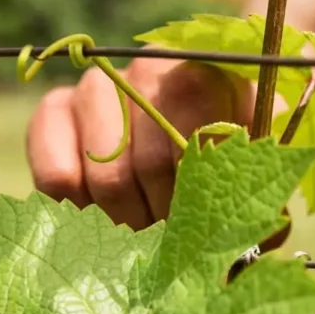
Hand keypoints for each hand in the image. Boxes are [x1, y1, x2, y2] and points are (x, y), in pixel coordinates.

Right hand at [27, 56, 252, 231]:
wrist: (166, 134)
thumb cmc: (220, 163)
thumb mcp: (252, 176)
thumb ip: (261, 201)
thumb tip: (256, 243)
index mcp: (210, 75)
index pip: (198, 140)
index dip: (196, 199)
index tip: (201, 231)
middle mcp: (151, 68)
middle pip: (152, 165)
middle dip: (165, 222)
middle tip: (172, 245)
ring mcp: (98, 86)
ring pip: (107, 177)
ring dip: (127, 225)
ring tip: (141, 238)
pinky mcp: (53, 111)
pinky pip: (58, 177)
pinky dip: (81, 216)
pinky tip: (101, 221)